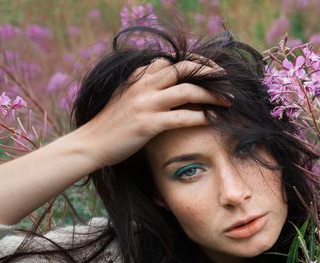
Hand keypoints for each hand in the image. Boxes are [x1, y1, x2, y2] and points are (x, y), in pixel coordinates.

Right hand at [74, 58, 231, 168]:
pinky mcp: (148, 124)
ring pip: (187, 91)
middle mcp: (143, 86)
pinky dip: (201, 117)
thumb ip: (142, 88)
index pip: (170, 62)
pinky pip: (182, 117)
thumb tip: (162, 85)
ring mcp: (146, 104)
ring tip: (227, 101)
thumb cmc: (110, 125)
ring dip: (212, 95)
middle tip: (227, 81)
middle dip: (209, 73)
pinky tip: (213, 119)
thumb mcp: (124, 98)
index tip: (210, 70)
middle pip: (184, 69)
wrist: (91, 143)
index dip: (194, 63)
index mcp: (138, 78)